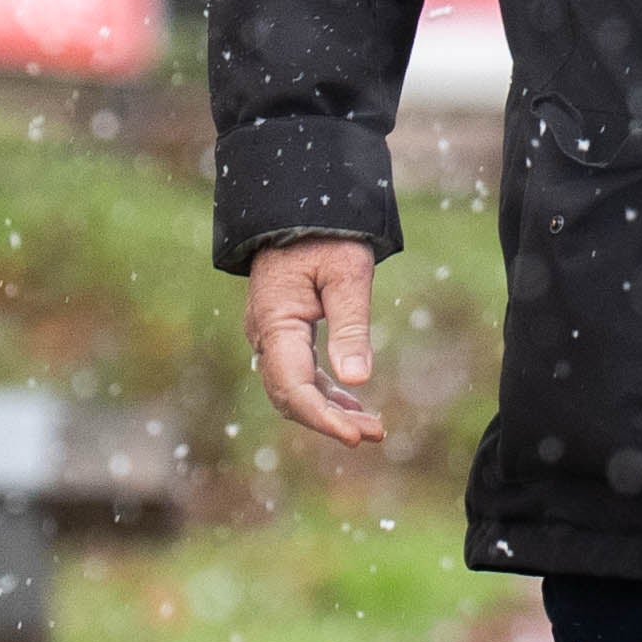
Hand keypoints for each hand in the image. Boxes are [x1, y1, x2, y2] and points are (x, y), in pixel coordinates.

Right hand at [243, 238, 386, 448]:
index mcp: (276, 323)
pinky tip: (353, 404)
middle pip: (291, 396)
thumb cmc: (326, 234)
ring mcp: (271, 334)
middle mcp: (265, 335)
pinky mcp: (282, 331)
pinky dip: (324, 391)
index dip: (323, 418)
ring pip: (294, 388)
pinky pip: (298, 372)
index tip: (357, 437)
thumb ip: (351, 326)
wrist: (300, 205)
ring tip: (372, 428)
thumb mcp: (348, 276)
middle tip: (376, 435)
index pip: (294, 388)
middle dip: (331, 421)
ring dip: (330, 410)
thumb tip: (357, 380)